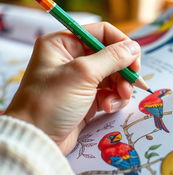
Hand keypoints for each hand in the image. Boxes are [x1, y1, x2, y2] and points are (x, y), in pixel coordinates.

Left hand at [6, 22, 140, 153]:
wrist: (36, 141)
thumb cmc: (50, 102)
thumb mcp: (82, 74)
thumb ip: (111, 58)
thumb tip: (134, 47)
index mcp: (63, 44)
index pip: (101, 33)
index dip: (121, 44)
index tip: (134, 60)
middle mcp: (71, 58)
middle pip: (110, 55)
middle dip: (123, 69)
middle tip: (133, 82)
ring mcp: (79, 79)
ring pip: (113, 75)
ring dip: (120, 86)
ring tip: (120, 98)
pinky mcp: (86, 98)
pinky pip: (109, 92)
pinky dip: (113, 99)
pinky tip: (108, 107)